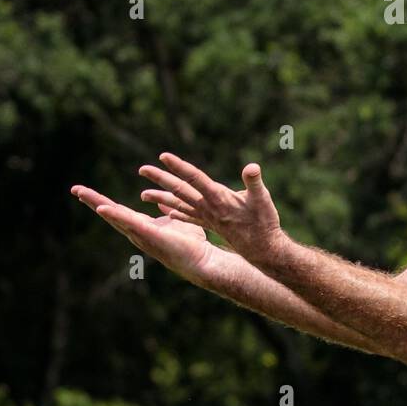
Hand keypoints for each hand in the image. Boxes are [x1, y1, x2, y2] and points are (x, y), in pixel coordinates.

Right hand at [70, 184, 225, 288]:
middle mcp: (136, 231)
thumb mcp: (177, 221)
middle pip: (110, 213)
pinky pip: (130, 223)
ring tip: (82, 194)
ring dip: (98, 204)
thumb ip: (168, 212)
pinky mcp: (151, 235)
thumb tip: (163, 203)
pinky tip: (103, 208)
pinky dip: (116, 215)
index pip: (118, 211)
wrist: (203, 260)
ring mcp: (141, 234)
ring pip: (115, 216)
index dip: (103, 202)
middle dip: (92, 201)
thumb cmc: (192, 244)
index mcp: (142, 226)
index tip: (87, 192)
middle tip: (75, 189)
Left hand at [138, 154, 284, 259]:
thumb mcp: (262, 199)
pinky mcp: (211, 224)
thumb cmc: (264, 222)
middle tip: (142, 169)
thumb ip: (254, 182)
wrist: (262, 250)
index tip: (163, 156)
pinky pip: (189, 217)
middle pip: (180, 189)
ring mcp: (207, 216)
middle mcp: (208, 207)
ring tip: (143, 194)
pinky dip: (177, 213)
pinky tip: (168, 211)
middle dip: (161, 179)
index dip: (179, 166)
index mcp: (217, 197)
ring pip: (179, 204)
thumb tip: (252, 167)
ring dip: (161, 198)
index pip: (194, 178)